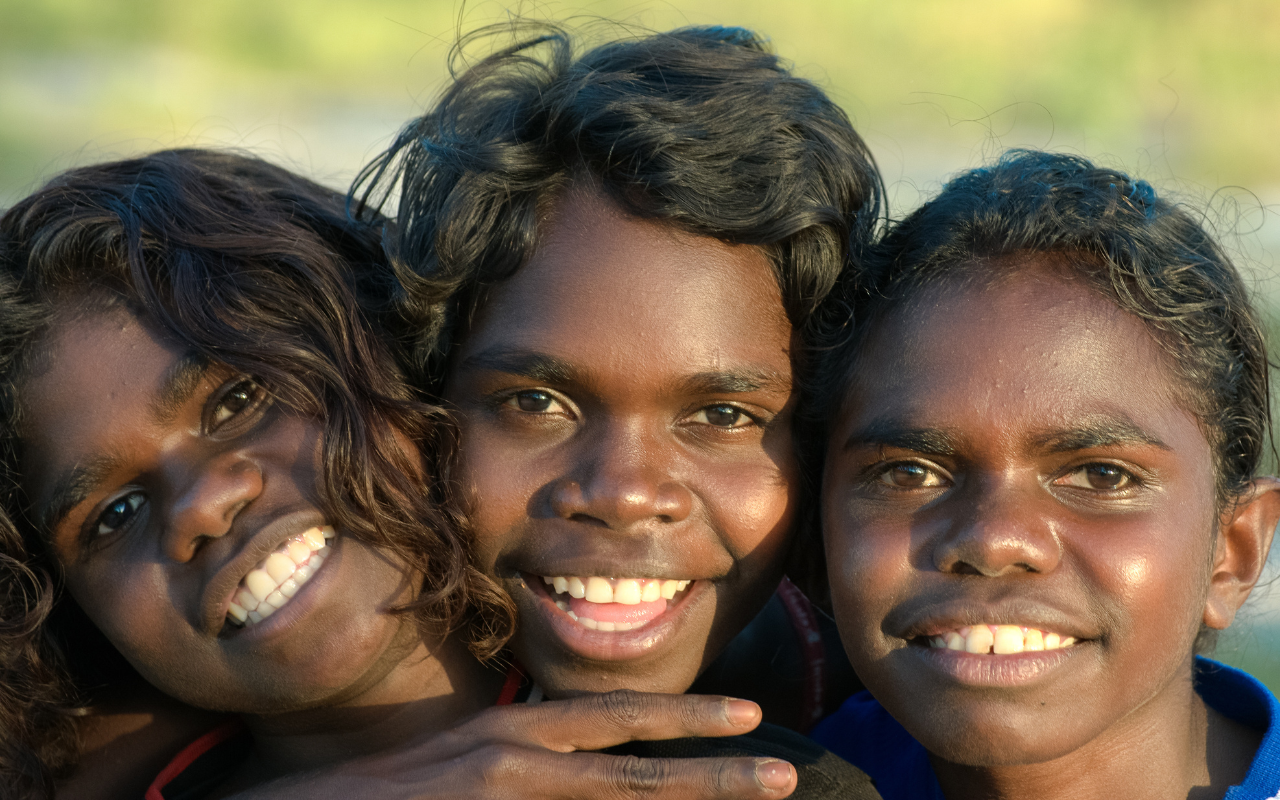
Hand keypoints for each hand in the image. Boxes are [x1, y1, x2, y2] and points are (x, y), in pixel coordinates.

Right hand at [228, 691, 796, 798]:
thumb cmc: (388, 793)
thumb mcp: (470, 763)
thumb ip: (529, 761)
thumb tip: (590, 766)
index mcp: (515, 735)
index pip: (617, 721)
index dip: (686, 720)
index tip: (747, 718)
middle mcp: (514, 761)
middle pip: (635, 772)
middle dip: (715, 775)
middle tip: (784, 773)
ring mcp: (498, 799)